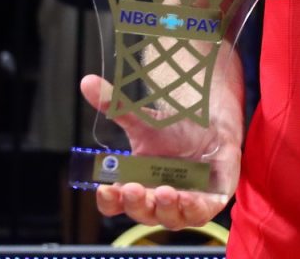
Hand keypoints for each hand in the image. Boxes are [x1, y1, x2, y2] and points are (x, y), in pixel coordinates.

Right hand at [81, 72, 238, 227]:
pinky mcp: (209, 203)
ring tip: (162, 191)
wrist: (212, 127)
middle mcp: (156, 202)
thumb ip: (115, 106)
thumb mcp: (143, 120)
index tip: (104, 188)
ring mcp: (183, 206)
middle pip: (141, 213)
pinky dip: (191, 208)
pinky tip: (186, 197)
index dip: (109, 200)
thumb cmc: (174, 132)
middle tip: (132, 187)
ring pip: (170, 218)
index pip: (115, 203)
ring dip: (164, 208)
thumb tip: (87, 81)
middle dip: (136, 203)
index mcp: (135, 188)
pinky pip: (198, 213)